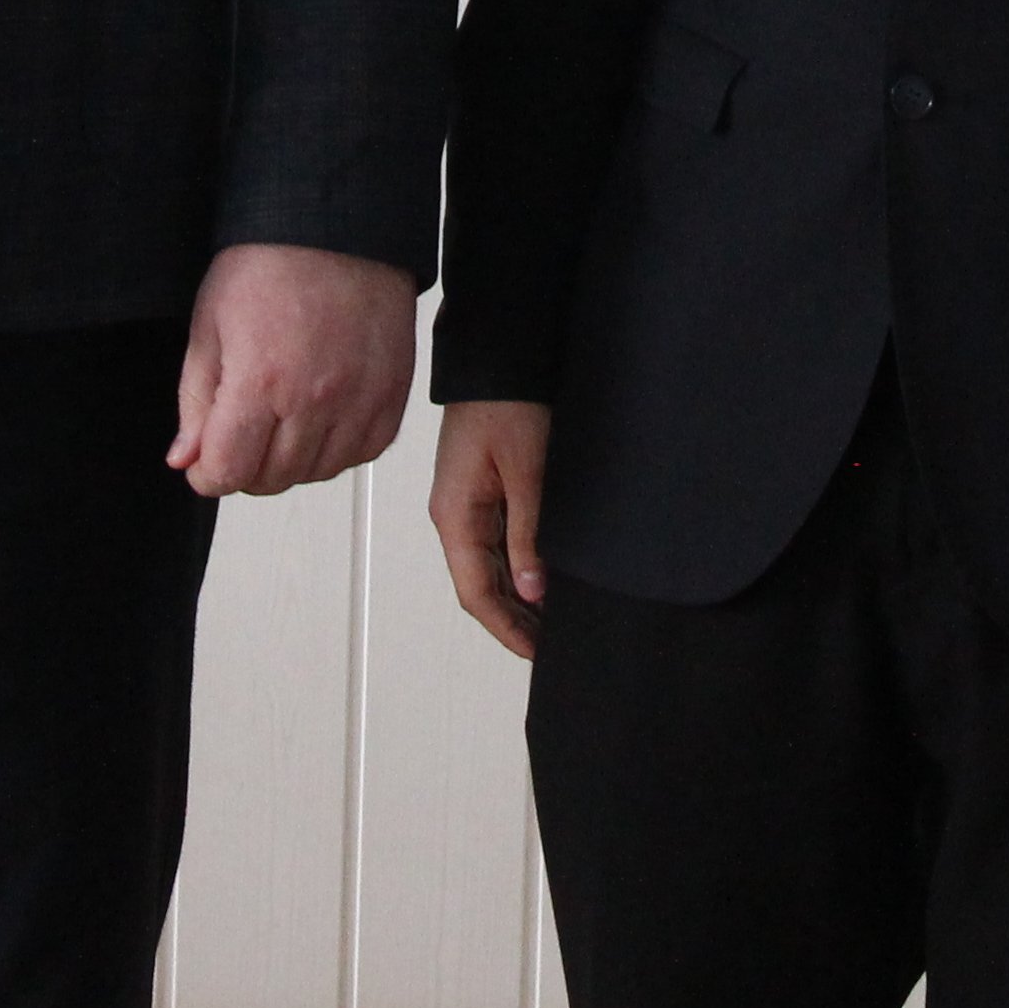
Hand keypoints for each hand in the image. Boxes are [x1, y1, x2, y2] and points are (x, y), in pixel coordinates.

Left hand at [168, 244, 416, 497]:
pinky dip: (339, 447)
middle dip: (246, 466)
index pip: (227, 473)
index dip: (208, 474)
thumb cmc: (271, 260)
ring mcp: (360, 398)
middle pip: (271, 479)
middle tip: (243, 432)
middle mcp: (315, 397)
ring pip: (317, 473)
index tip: (207, 459)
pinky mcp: (392, 393)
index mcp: (260, 380)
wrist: (337, 223)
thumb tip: (187, 459)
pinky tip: (321, 416)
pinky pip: (363, 452)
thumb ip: (196, 400)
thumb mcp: (210, 323)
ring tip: (283, 418)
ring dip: (292, 460)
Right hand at [428, 398, 553, 656]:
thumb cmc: (508, 401)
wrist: (501, 354)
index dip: (506, 628)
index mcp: (456, 515)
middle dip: (514, 619)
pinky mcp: (486, 488)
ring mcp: (470, 502)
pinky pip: (500, 541)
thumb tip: (531, 590)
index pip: (475, 592)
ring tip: (553, 621)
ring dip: (518, 596)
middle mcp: (457, 515)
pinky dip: (520, 565)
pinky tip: (544, 576)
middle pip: (481, 585)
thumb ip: (528, 533)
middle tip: (552, 646)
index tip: (535, 653)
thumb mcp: (526, 470)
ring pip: (491, 566)